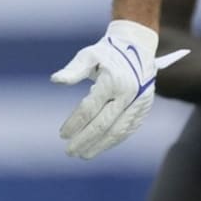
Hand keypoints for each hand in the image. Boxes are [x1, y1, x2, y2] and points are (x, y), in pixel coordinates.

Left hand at [50, 20, 181, 158]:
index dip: (74, 123)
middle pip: (103, 124)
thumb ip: (73, 70)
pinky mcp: (144, 107)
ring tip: (84, 154)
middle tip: (70, 152)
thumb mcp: (89, 55)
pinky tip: (101, 145)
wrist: (138, 46)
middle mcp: (128, 93)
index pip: (89, 109)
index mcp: (112, 80)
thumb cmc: (108, 52)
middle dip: (85, 140)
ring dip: (100, 145)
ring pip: (118, 130)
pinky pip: (128, 128)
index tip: (62, 135)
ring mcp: (139, 102)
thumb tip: (55, 80)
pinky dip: (114, 140)